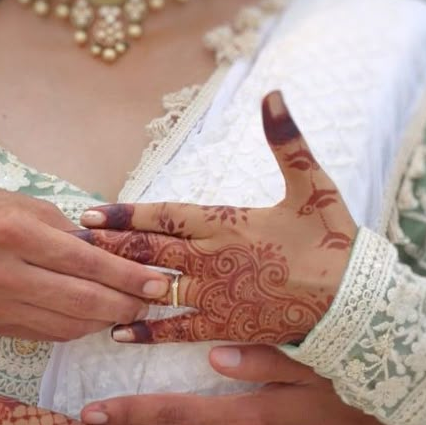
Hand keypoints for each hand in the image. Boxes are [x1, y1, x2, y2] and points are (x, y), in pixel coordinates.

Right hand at [0, 176, 170, 339]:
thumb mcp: (25, 204)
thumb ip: (69, 233)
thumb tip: (115, 256)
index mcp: (14, 233)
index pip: (86, 262)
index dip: (127, 276)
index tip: (157, 283)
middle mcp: (3, 273)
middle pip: (82, 301)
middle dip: (125, 304)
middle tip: (151, 301)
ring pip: (68, 325)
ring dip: (104, 321)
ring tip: (126, 310)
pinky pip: (47, 333)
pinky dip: (76, 327)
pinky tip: (93, 317)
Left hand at [78, 91, 355, 344]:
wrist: (354, 301)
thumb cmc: (334, 242)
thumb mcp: (313, 184)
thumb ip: (287, 140)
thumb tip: (273, 93)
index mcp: (229, 221)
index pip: (165, 215)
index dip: (125, 214)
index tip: (90, 213)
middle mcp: (215, 257)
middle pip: (150, 250)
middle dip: (109, 245)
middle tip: (71, 244)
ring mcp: (218, 294)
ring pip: (156, 286)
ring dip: (118, 283)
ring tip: (83, 280)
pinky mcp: (227, 324)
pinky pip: (178, 328)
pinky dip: (147, 329)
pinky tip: (117, 331)